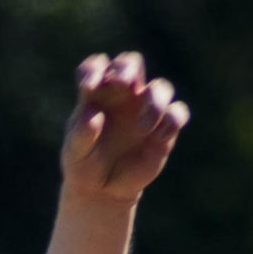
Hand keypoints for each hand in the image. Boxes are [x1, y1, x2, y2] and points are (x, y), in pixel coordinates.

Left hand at [60, 50, 189, 205]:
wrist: (101, 190)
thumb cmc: (84, 164)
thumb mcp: (75, 152)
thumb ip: (81, 133)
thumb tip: (94, 115)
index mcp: (97, 94)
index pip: (96, 66)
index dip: (94, 69)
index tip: (88, 86)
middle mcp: (123, 95)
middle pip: (131, 63)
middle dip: (127, 67)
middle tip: (122, 82)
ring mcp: (145, 109)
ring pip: (161, 87)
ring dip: (155, 100)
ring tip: (142, 127)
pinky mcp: (163, 129)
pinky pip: (177, 113)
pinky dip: (172, 120)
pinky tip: (158, 137)